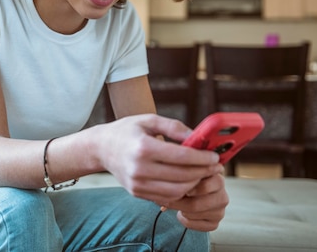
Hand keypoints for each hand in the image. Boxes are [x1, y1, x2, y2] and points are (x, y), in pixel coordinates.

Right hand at [98, 115, 221, 205]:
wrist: (101, 148)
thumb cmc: (127, 131)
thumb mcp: (149, 120)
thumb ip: (175, 127)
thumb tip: (198, 138)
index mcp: (143, 147)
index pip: (181, 157)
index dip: (203, 158)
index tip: (215, 156)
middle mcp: (139, 169)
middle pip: (182, 176)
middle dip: (203, 172)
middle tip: (215, 166)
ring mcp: (138, 184)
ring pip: (177, 191)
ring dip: (195, 184)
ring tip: (203, 173)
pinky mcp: (137, 193)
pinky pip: (166, 197)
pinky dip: (181, 191)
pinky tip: (188, 181)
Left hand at [168, 171, 228, 231]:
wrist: (200, 194)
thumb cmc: (192, 181)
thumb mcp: (189, 175)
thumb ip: (181, 179)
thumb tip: (164, 192)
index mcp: (218, 180)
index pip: (205, 186)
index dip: (190, 188)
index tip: (179, 186)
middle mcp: (223, 197)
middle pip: (195, 205)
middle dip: (177, 203)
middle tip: (166, 200)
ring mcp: (220, 212)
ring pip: (192, 214)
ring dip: (180, 209)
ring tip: (178, 203)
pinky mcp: (214, 224)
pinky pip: (192, 224)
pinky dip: (183, 219)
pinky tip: (182, 213)